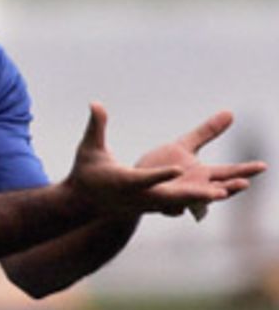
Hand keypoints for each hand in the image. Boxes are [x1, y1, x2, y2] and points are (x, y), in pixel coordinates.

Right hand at [66, 103, 263, 218]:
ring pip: (178, 203)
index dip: (161, 174)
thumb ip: (96, 126)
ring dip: (202, 198)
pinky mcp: (153, 207)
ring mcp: (146, 205)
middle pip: (167, 198)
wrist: (82, 203)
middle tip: (217, 192)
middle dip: (192, 196)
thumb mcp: (87, 148)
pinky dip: (198, 200)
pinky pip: (179, 204)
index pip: (143, 179)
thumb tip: (95, 102)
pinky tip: (221, 193)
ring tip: (228, 192)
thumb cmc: (84, 171)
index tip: (179, 168)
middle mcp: (138, 197)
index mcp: (122, 182)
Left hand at [134, 109, 262, 219]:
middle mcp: (192, 189)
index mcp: (201, 175)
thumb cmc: (159, 167)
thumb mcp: (184, 146)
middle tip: (245, 183)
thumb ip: (206, 132)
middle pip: (215, 190)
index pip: (227, 173)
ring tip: (219, 194)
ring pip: (193, 200)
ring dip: (205, 197)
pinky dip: (175, 205)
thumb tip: (231, 112)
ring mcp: (176, 198)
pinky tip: (179, 202)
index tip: (263, 166)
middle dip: (230, 187)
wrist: (128, 186)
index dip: (245, 170)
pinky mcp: (157, 203)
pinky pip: (167, 205)